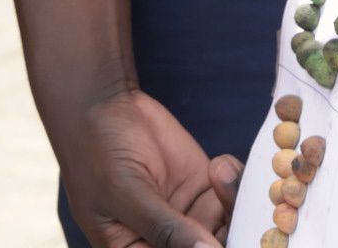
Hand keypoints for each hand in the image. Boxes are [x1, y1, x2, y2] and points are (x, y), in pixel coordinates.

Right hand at [57, 87, 241, 247]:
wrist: (104, 104)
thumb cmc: (96, 151)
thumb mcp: (124, 191)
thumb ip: (164, 227)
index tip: (217, 239)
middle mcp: (166, 243)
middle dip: (232, 235)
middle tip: (240, 213)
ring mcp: (189, 218)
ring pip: (229, 228)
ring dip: (236, 206)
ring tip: (218, 173)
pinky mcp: (204, 190)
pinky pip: (233, 197)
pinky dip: (237, 183)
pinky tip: (219, 165)